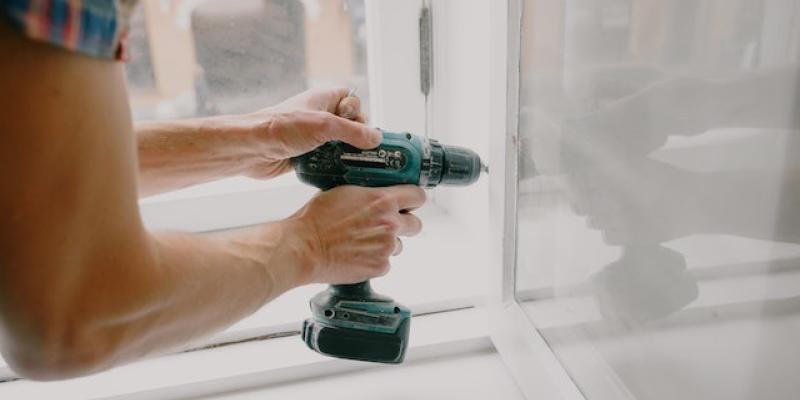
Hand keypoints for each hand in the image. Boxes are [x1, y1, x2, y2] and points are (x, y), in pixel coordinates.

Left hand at [241, 88, 379, 178]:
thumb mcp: (325, 126)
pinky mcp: (307, 154)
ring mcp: (313, 135)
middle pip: (350, 125)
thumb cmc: (283, 128)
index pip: (352, 100)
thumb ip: (354, 132)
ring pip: (340, 144)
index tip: (355, 125)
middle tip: (354, 148)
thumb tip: (376, 138)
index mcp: (324, 98)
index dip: (358, 112)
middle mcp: (319, 115)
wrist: (251, 149)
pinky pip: (329, 159)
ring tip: (348, 162)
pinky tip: (337, 172)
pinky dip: (335, 165)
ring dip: (346, 154)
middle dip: (355, 138)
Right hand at [287, 185, 425, 284]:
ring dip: (385, 244)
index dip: (412, 200)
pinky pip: (385, 263)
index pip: (417, 196)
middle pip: (415, 224)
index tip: (408, 203)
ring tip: (362, 243)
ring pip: (398, 245)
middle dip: (403, 224)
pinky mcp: (379, 266)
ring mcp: (386, 247)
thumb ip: (367, 194)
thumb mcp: (344, 192)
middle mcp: (390, 223)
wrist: (303, 248)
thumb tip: (374, 195)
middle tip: (385, 226)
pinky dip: (374, 260)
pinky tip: (357, 256)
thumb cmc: (316, 219)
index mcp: (382, 200)